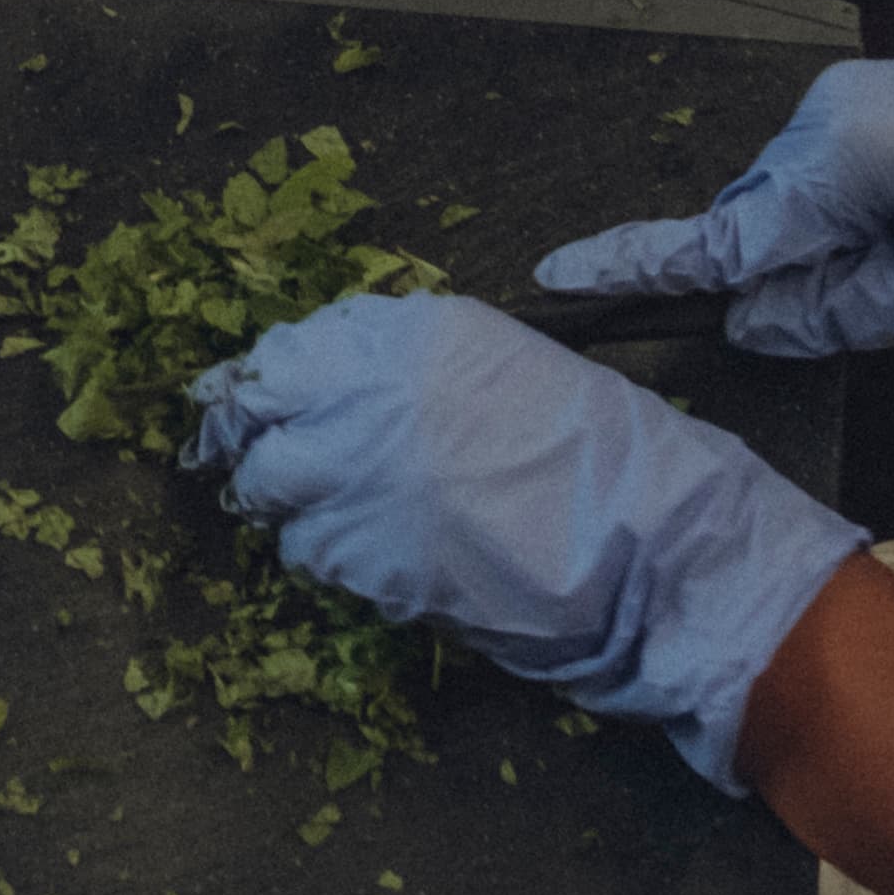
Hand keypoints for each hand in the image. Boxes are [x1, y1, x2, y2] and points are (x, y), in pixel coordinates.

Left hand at [191, 293, 866, 791]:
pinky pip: (309, 554)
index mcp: (412, 335)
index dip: (270, 381)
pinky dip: (326, 557)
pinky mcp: (365, 559)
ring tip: (328, 517)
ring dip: (288, 504)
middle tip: (256, 463)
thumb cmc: (599, 456)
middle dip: (250, 440)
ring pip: (270, 489)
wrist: (644, 544)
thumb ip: (419, 370)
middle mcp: (367, 394)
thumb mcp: (509, 372)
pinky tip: (369, 559)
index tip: (263, 400)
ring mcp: (358, 477)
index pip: (290, 345)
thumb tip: (343, 390)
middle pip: (255, 412)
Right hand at [537, 6, 893, 359]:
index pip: (713, 236)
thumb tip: (761, 321)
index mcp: (829, 161)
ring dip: (837, 252)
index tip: (556, 278)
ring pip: (813, 201)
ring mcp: (868, 99)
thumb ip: (841, 310)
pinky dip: (867, 220)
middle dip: (776, 278)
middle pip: (763, 219)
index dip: (634, 265)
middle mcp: (829, 118)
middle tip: (846, 325)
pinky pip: (852, 175)